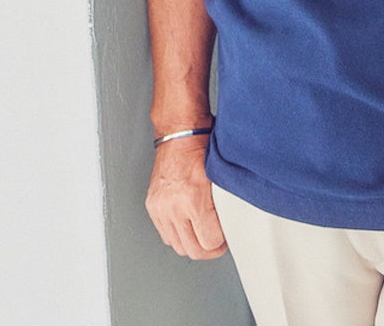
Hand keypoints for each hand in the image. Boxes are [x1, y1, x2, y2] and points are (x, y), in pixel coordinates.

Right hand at [145, 136, 227, 258]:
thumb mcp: (220, 179)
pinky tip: (186, 225)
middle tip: (215, 241)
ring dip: (191, 243)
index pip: (210, 242)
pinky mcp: (152, 206)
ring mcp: (160, 207)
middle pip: (193, 250)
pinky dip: (176, 234)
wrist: (179, 133)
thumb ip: (223, 207)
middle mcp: (174, 206)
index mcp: (194, 199)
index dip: (220, 243)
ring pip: (178, 246)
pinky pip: (165, 234)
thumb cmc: (200, 149)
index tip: (224, 238)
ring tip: (201, 233)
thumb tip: (232, 228)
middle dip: (208, 248)